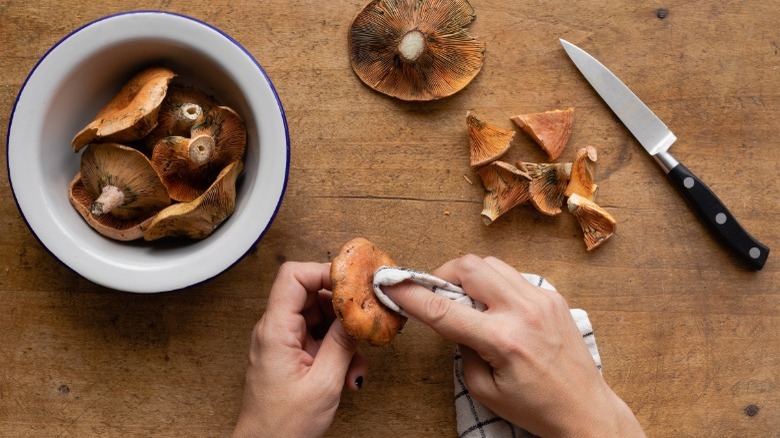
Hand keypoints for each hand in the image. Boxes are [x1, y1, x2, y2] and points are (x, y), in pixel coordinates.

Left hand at [234, 262, 367, 436]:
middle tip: (364, 321)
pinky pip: (320, 336)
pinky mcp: (292, 353)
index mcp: (275, 330)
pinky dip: (339, 349)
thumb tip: (357, 312)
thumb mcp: (323, 383)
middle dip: (342, 308)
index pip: (293, 276)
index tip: (352, 284)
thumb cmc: (282, 426)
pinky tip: (349, 372)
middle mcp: (276, 329)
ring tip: (356, 361)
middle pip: (312, 294)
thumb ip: (342, 343)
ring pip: (321, 317)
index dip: (324, 273)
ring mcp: (284, 340)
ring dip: (344, 334)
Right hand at [385, 255, 642, 436]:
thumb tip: (454, 318)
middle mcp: (523, 312)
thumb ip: (462, 349)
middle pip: (470, 266)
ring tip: (467, 300)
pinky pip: (513, 276)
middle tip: (436, 292)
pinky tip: (496, 307)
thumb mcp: (484, 389)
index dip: (411, 295)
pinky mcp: (553, 297)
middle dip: (444, 274)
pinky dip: (496, 285)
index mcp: (503, 341)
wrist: (585, 409)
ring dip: (470, 275)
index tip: (391, 285)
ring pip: (491, 263)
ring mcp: (542, 300)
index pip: (444, 309)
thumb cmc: (534, 407)